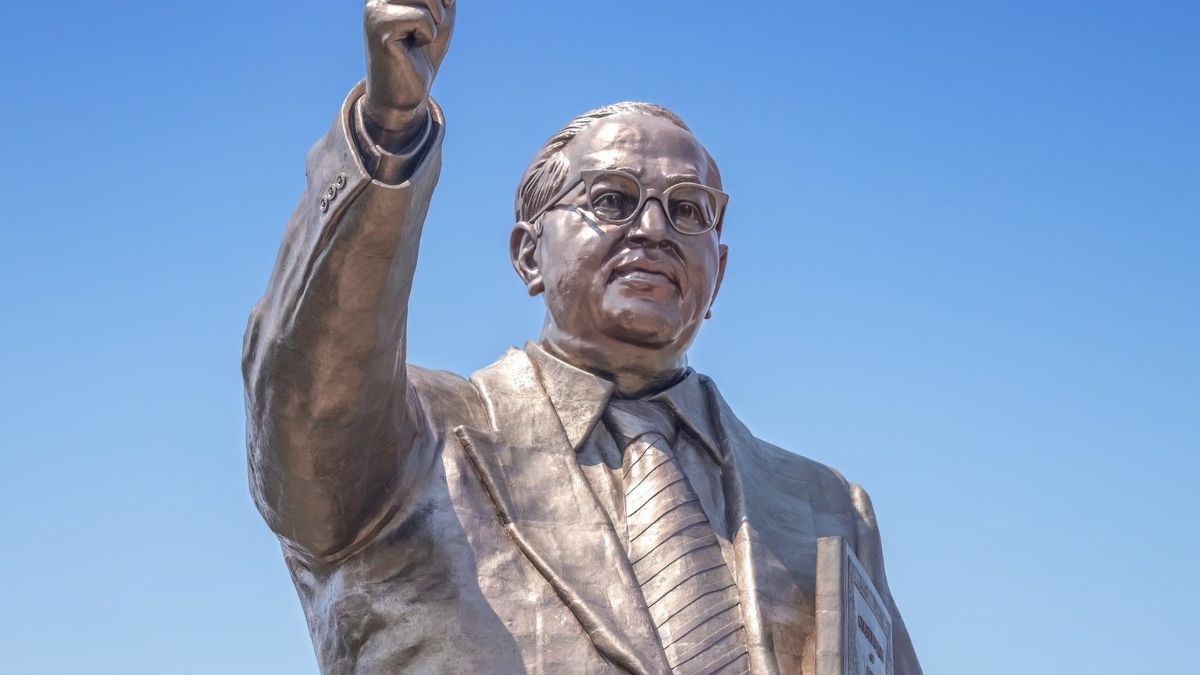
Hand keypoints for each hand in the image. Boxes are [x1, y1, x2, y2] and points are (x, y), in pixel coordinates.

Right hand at [362, 0, 455, 144]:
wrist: (407, 92)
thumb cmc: (422, 54)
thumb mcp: (440, 16)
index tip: (441, 11)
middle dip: (439, 9)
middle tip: (425, 31)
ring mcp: (375, 10)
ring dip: (433, 24)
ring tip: (416, 39)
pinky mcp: (380, 28)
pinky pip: (422, 19)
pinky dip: (427, 36)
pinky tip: (411, 48)